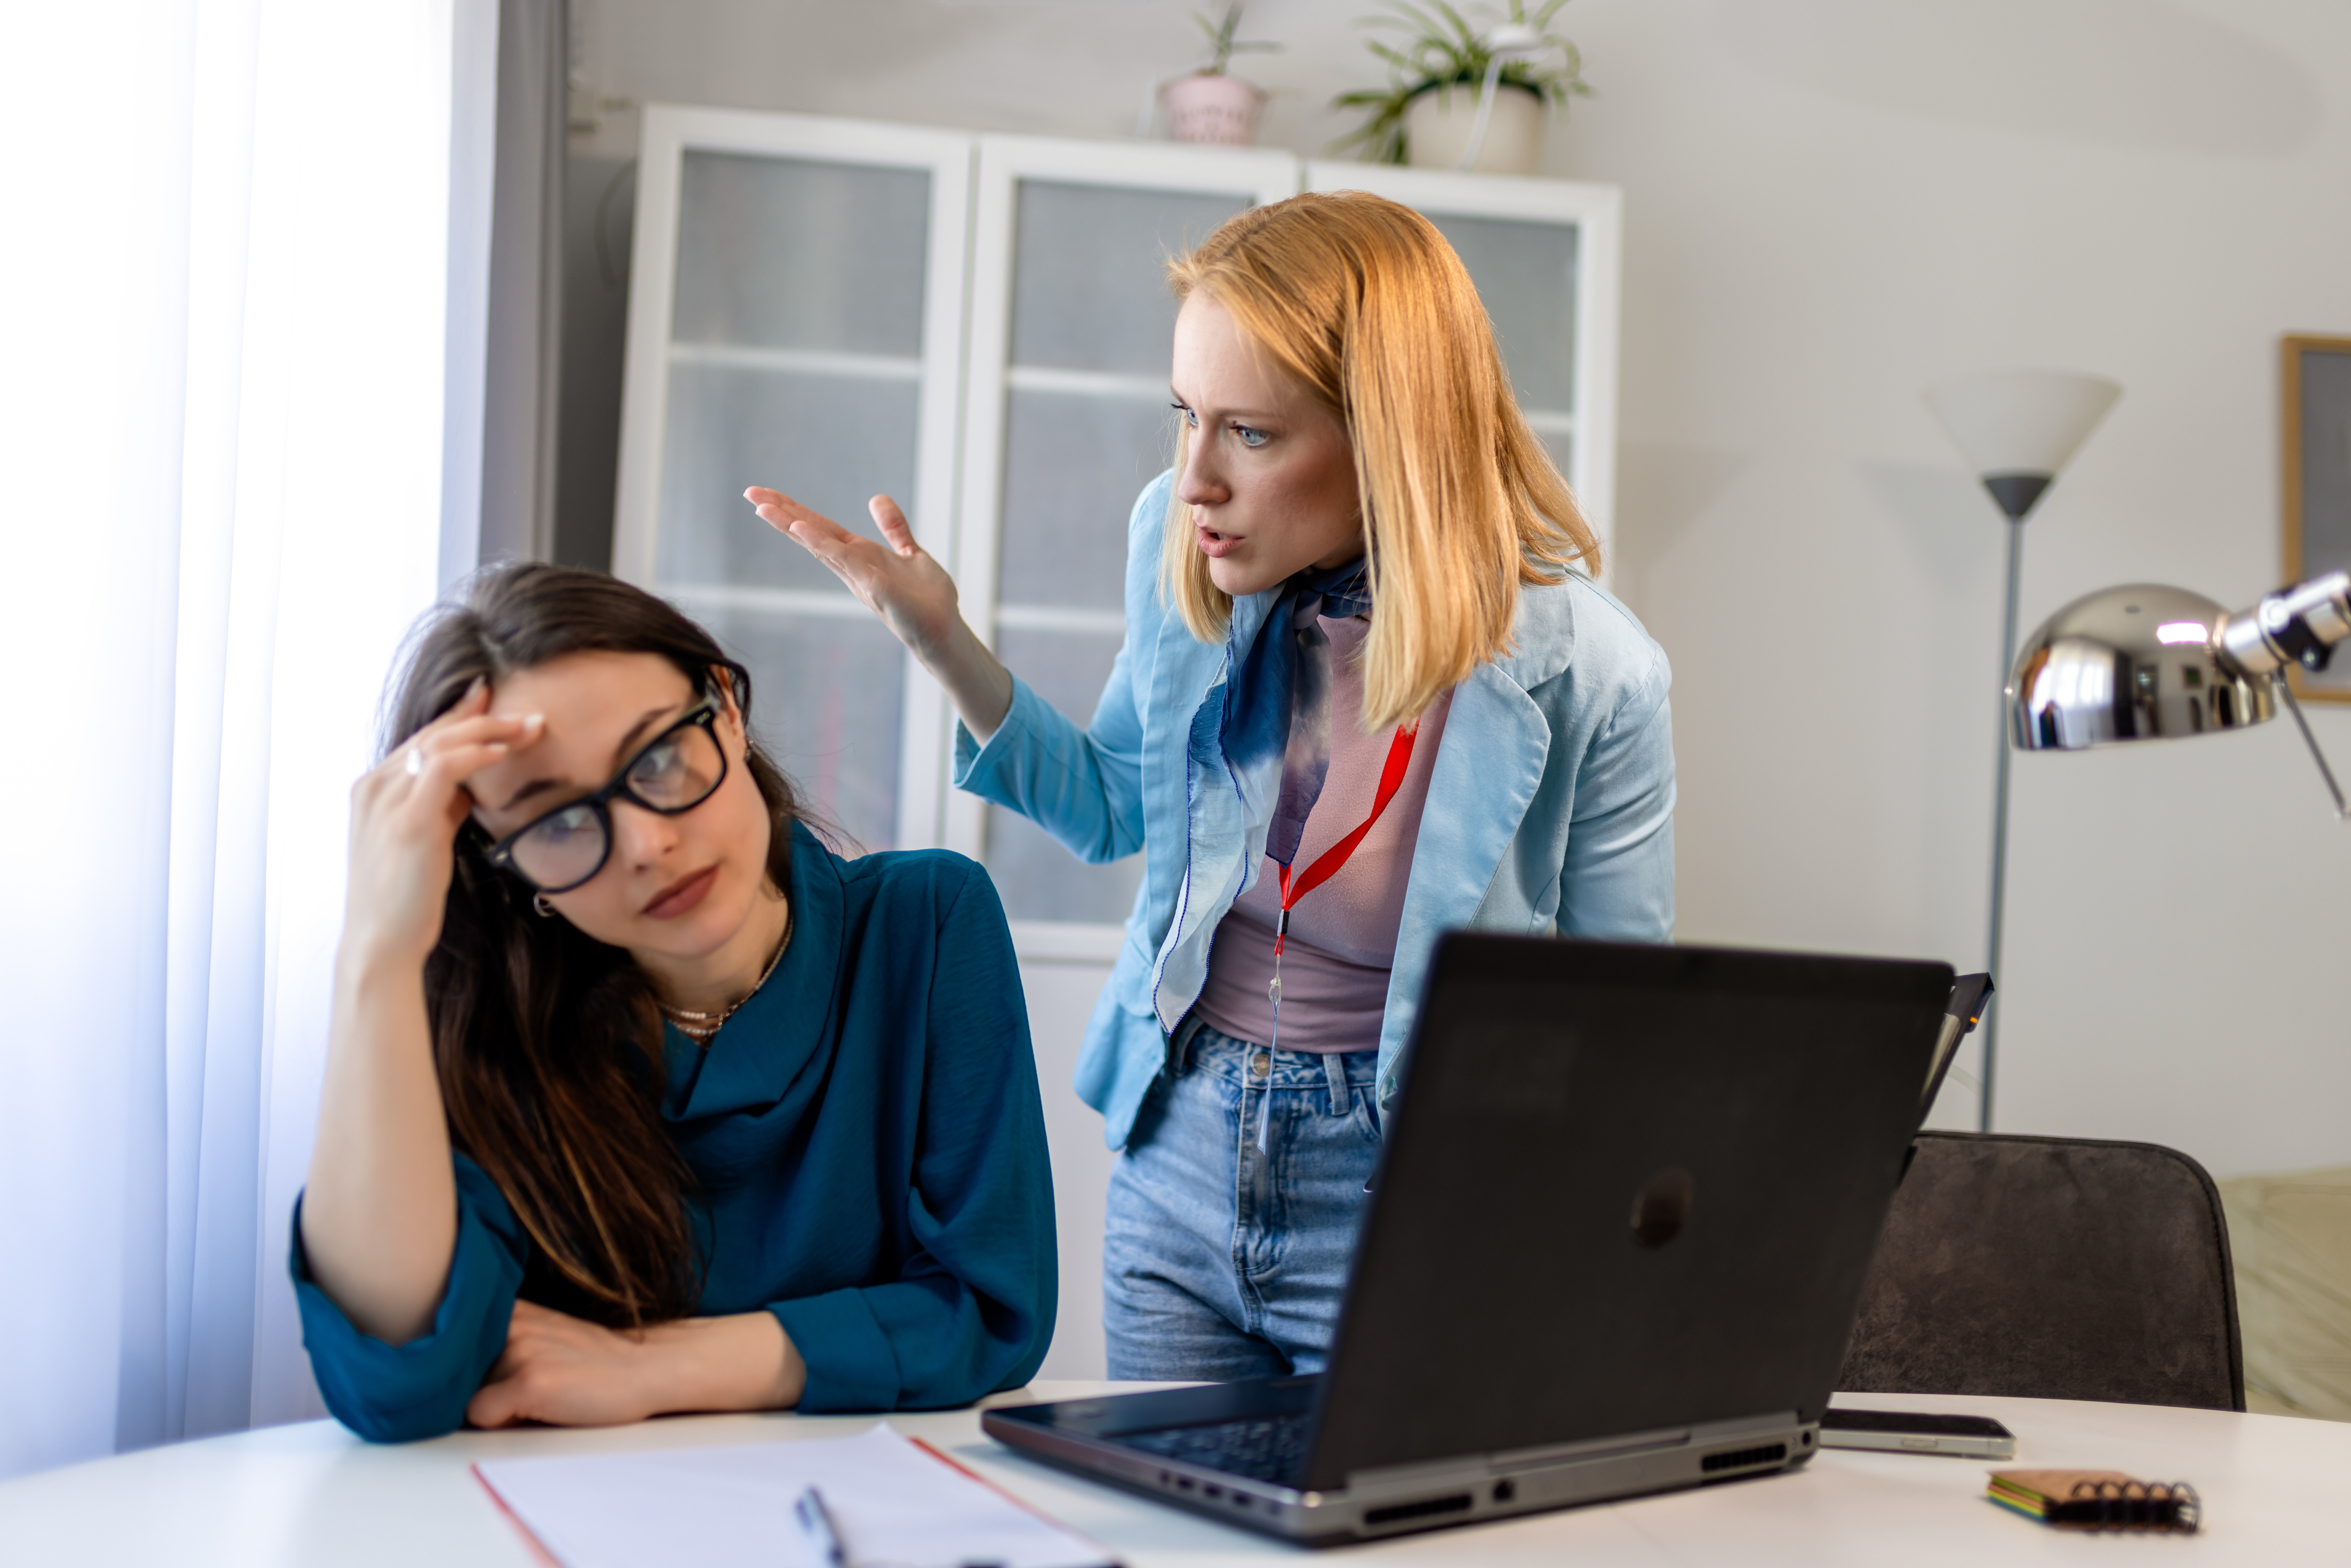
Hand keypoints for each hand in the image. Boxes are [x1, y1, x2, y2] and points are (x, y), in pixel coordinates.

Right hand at [342, 680, 542, 970]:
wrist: (383, 941)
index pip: (422, 739)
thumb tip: (469, 791)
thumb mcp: (423, 840)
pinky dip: (477, 754)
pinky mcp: (408, 821)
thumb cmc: (406, 896)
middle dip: (482, 717)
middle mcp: (374, 787)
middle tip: (527, 712)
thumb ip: (440, 809)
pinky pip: (444, 767)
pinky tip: (505, 752)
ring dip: (490, 729)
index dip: (459, 716)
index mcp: (374, 789)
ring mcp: (386, 801)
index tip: (493, 699)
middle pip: (433, 733)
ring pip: (441, 741)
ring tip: (530, 726)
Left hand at [465, 1300, 805, 1427]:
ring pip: (463, 1393)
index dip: (452, 1361)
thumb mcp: (545, 1332)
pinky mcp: (530, 1382)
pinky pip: (479, 1415)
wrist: (650, 1367)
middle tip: (516, 1390)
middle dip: (470, 1386)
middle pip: (453, 1371)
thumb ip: (502, 1338)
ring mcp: (519, 1350)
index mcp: (512, 1308)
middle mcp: (510, 1323)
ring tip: (533, 1399)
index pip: (448, 1337)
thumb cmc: (598, 1360)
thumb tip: (451, 1373)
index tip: (462, 1370)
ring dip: (488, 1402)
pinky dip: (498, 1421)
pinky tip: (536, 1411)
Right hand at [745, 488, 964, 662]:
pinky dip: (822, 544)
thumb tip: (877, 498)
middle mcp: (853, 566)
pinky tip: (801, 529)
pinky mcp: (874, 586)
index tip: (767, 493)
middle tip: (750, 491)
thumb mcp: (910, 553)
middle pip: (811, 534)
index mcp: (860, 556)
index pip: (821, 528)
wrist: (944, 630)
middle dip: (781, 513)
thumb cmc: (926, 599)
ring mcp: (860, 576)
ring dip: (791, 525)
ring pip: (818, 546)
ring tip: (762, 506)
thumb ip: (894, 528)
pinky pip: (844, 560)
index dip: (795, 510)